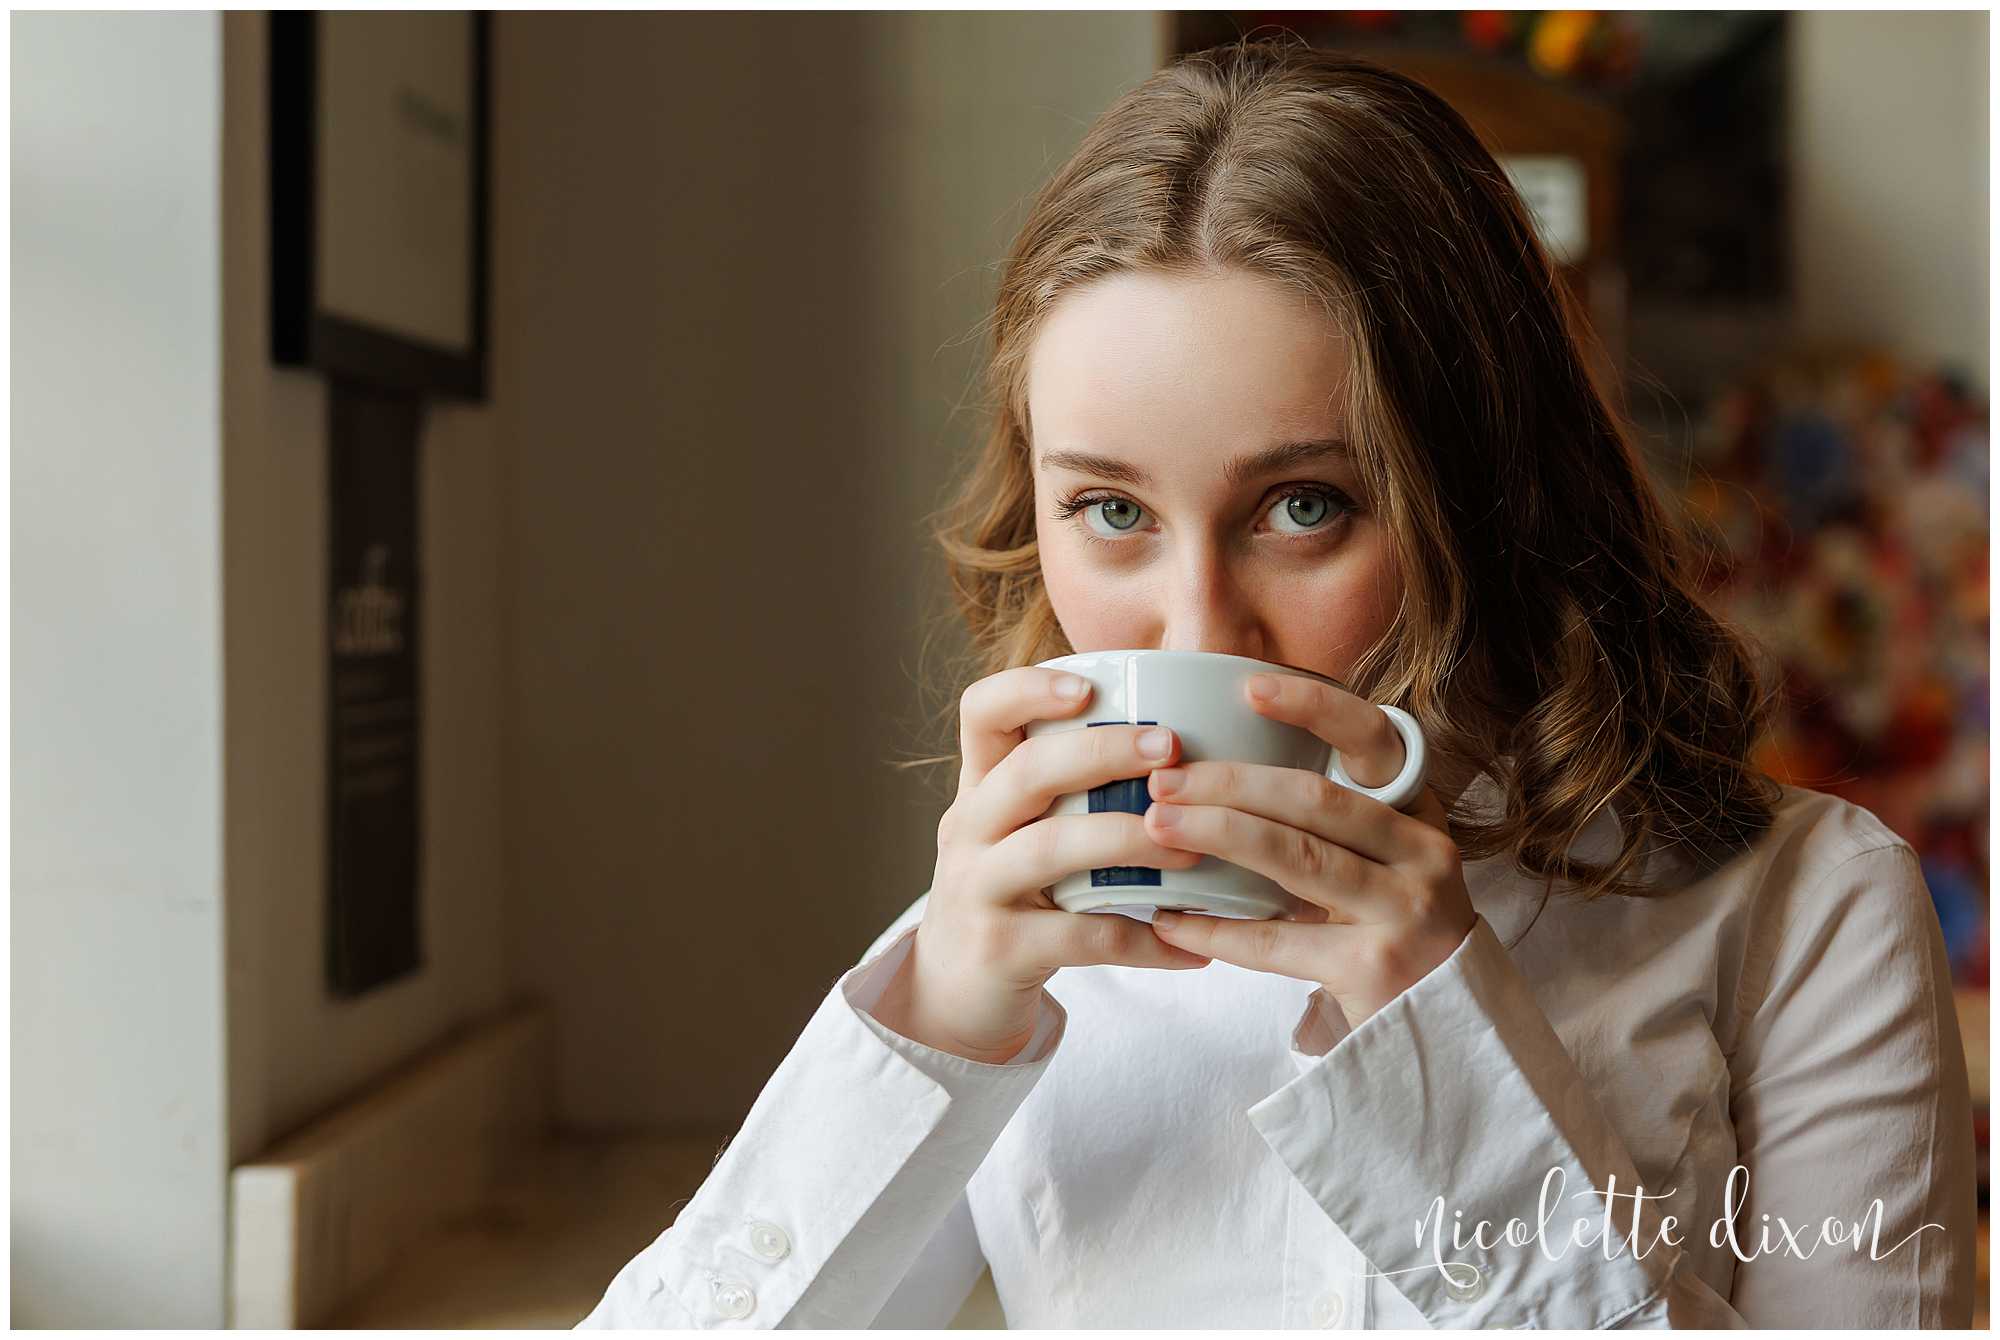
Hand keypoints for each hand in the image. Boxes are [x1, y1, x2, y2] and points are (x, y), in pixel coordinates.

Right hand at [889, 666, 1212, 1064]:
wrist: (954, 992)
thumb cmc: (1014, 894)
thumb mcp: (1019, 831)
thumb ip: (1069, 788)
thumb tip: (1181, 735)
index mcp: (980, 787)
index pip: (981, 712)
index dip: (1028, 689)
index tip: (1089, 687)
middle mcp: (970, 828)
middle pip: (1028, 771)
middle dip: (1104, 752)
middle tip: (1172, 749)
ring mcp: (979, 888)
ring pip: (1053, 847)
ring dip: (1131, 840)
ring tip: (1196, 850)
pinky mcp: (1000, 949)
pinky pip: (1082, 936)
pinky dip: (1144, 941)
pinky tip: (1191, 946)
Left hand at [1143, 672, 1475, 1032]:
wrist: (1439, 1026)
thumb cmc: (1384, 929)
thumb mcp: (1376, 863)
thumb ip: (1321, 821)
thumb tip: (1215, 770)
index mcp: (1415, 814)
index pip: (1374, 738)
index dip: (1314, 706)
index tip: (1249, 688)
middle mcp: (1421, 854)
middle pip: (1315, 800)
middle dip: (1229, 783)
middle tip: (1163, 779)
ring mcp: (1404, 911)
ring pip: (1297, 859)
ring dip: (1217, 835)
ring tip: (1157, 825)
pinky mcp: (1375, 969)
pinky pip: (1277, 942)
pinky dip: (1216, 929)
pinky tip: (1169, 919)